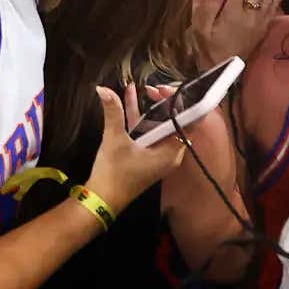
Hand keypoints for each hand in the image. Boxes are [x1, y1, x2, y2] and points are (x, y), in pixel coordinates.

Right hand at [81, 86, 189, 214]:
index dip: (178, 102)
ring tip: (140, 89)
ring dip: (149, 109)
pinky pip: (148, 134)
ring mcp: (157, 156)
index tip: (162, 89)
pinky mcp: (146, 157)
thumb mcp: (114, 139)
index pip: (186, 121)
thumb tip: (103, 88)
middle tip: (151, 88)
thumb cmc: (114, 173)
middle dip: (163, 103)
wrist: (102, 200)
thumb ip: (113, 112)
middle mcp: (170, 155)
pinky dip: (140, 119)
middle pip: (174, 122)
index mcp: (171, 152)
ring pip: (158, 126)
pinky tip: (129, 100)